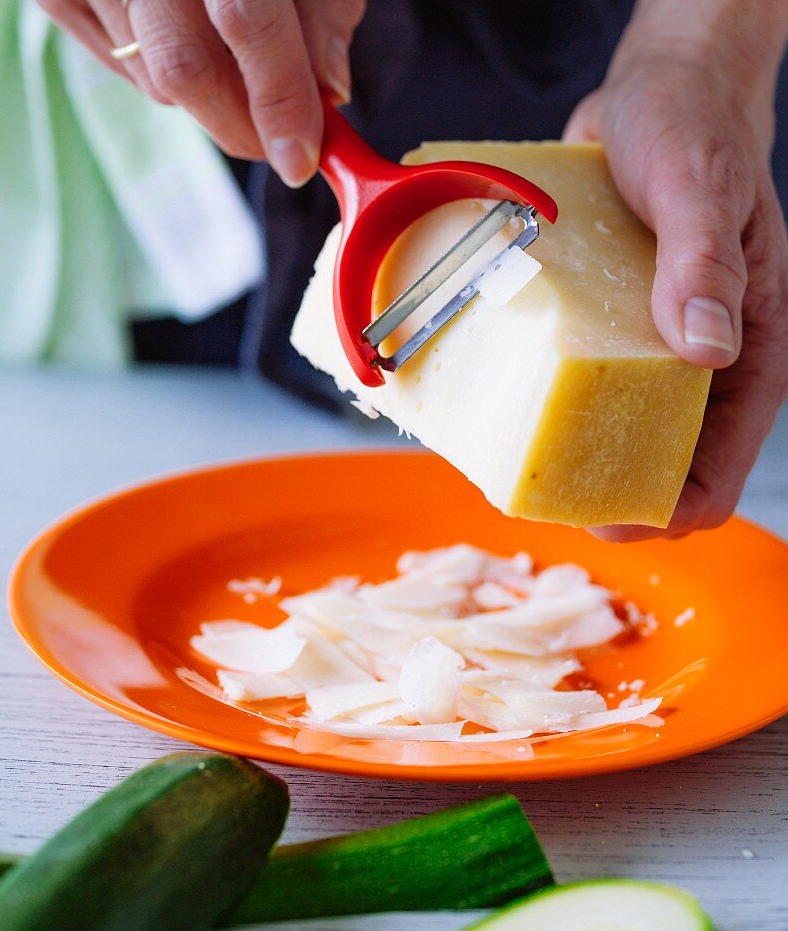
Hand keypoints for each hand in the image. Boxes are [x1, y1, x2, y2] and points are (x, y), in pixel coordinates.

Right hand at [37, 0, 365, 184]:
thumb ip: (322, 13)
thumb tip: (327, 91)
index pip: (243, 18)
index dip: (279, 99)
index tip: (301, 159)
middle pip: (184, 67)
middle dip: (243, 123)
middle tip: (281, 140)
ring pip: (158, 83)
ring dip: (212, 97)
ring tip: (236, 56)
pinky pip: (126, 73)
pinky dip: (168, 77)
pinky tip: (187, 36)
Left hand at [564, 1, 787, 539]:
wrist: (654, 92)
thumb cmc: (693, 130)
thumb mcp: (700, 187)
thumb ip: (705, 264)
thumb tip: (706, 349)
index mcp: (746, 353)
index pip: (717, 473)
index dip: (664, 511)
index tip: (604, 520)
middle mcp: (697, 364)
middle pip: (653, 469)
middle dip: (601, 493)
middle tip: (538, 486)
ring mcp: (648, 351)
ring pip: (610, 435)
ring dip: (566, 451)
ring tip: (513, 449)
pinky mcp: (605, 331)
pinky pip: (576, 386)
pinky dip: (544, 402)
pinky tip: (502, 401)